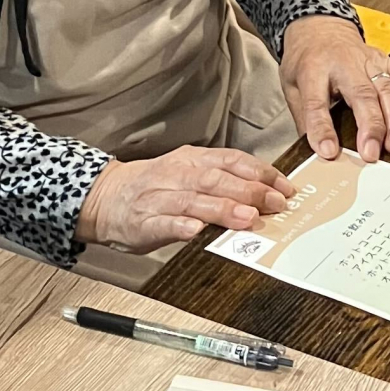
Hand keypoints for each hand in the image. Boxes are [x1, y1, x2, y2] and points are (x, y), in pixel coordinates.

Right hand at [79, 147, 295, 251]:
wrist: (104, 198)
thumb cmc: (154, 187)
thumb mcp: (188, 172)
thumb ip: (222, 181)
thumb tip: (265, 193)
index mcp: (191, 159)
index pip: (232, 160)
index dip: (260, 173)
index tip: (285, 187)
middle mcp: (176, 174)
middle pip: (216, 179)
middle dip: (249, 191)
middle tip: (275, 204)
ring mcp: (158, 198)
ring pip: (193, 200)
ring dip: (222, 208)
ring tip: (246, 218)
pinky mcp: (143, 222)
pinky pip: (163, 223)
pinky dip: (181, 226)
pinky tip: (197, 231)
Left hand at [280, 14, 389, 161]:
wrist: (317, 27)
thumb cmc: (306, 60)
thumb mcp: (291, 87)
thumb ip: (304, 117)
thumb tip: (318, 150)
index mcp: (313, 70)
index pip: (317, 102)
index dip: (323, 129)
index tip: (329, 151)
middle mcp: (344, 64)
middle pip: (360, 96)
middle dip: (369, 127)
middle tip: (371, 154)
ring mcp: (366, 61)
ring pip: (384, 89)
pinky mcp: (382, 59)